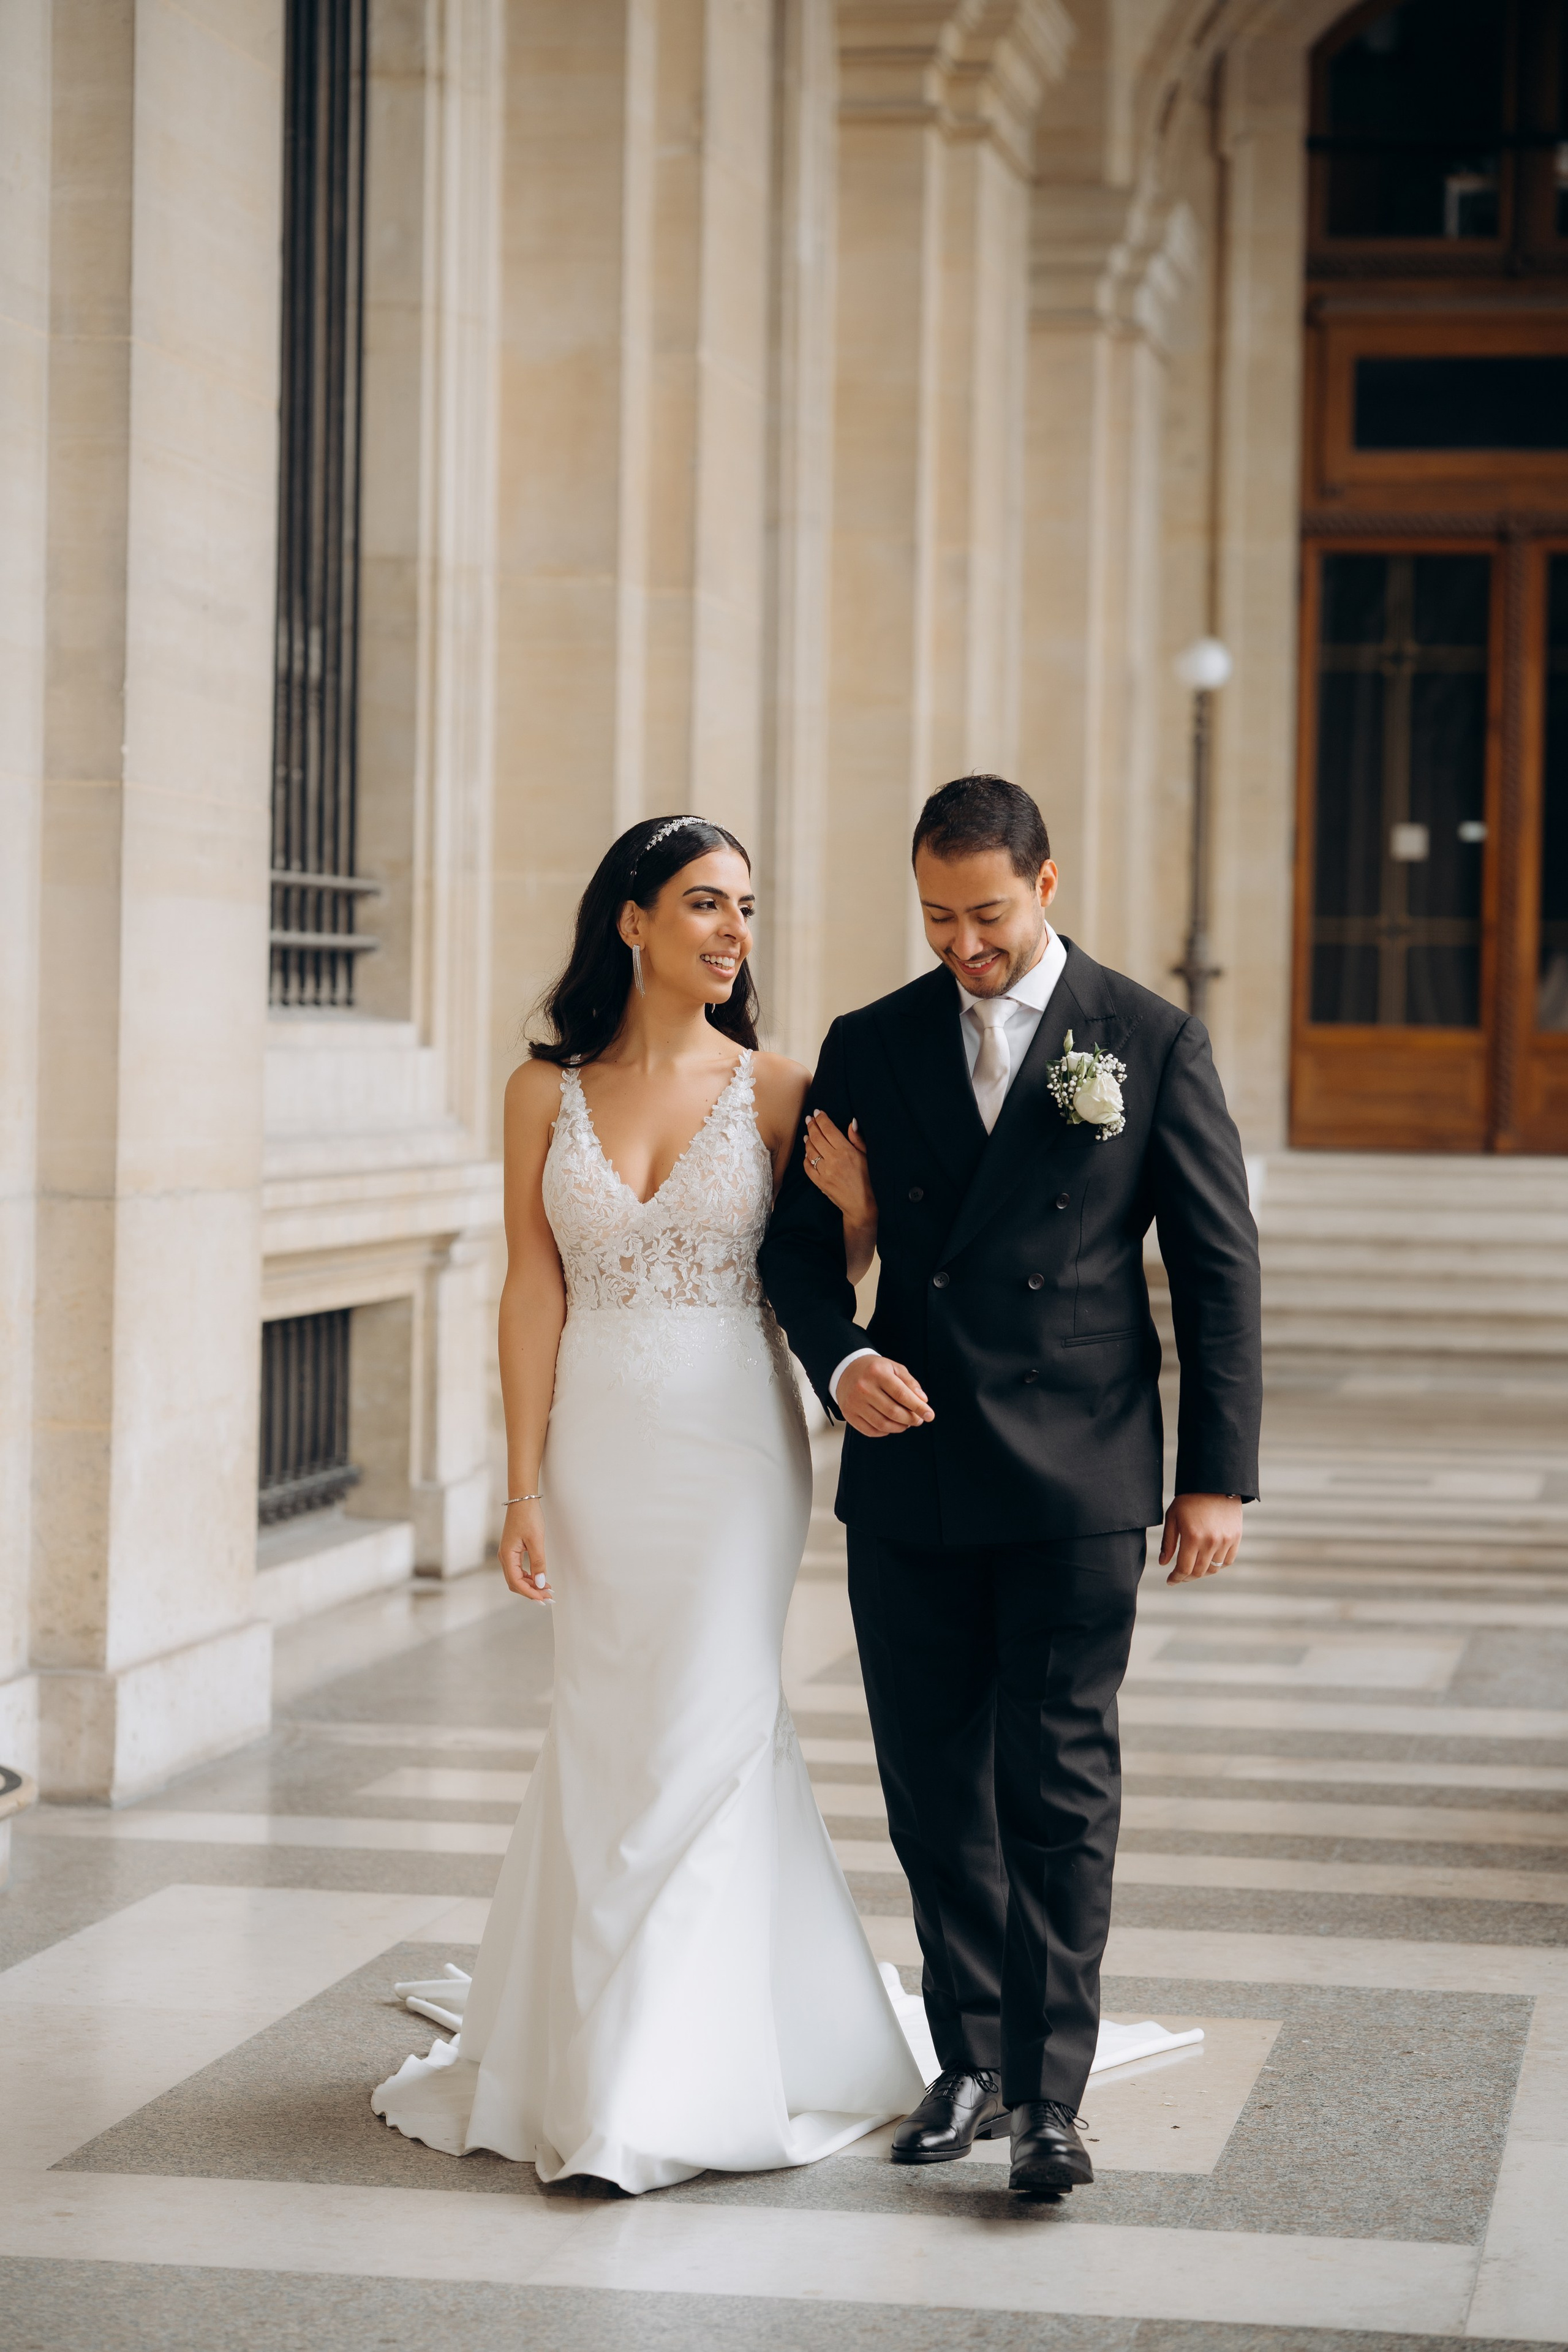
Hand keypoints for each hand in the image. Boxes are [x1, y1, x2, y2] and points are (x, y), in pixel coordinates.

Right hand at [499, 1498, 552, 1602]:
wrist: (523, 1500)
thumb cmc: (528, 1517)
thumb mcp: (536, 1540)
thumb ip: (538, 1563)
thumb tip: (541, 1583)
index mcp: (507, 1556)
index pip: (516, 1582)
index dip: (530, 1593)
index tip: (543, 1599)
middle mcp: (505, 1557)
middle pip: (515, 1583)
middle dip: (531, 1592)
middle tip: (548, 1597)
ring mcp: (508, 1555)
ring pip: (517, 1578)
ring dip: (531, 1586)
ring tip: (547, 1590)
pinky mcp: (513, 1551)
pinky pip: (519, 1570)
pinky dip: (529, 1577)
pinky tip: (540, 1579)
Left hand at [803, 1110, 876, 1237]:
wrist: (862, 1205)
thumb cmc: (869, 1180)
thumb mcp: (867, 1157)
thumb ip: (857, 1139)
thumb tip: (851, 1122)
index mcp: (845, 1151)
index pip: (828, 1129)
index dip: (821, 1119)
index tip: (818, 1112)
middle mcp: (832, 1160)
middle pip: (816, 1137)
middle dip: (812, 1125)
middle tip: (810, 1119)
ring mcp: (824, 1172)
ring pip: (810, 1150)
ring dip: (808, 1139)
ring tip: (808, 1133)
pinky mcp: (819, 1182)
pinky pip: (807, 1166)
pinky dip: (806, 1157)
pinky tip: (808, 1153)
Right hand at [837, 1354, 934, 1438]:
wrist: (846, 1370)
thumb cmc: (874, 1370)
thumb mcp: (894, 1368)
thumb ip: (910, 1382)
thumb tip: (922, 1400)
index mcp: (877, 1373)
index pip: (902, 1394)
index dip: (918, 1407)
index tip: (930, 1415)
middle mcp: (863, 1388)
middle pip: (893, 1412)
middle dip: (911, 1419)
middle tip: (918, 1420)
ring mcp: (854, 1402)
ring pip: (883, 1424)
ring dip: (900, 1427)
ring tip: (906, 1423)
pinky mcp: (849, 1414)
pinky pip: (870, 1431)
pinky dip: (885, 1432)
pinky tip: (891, 1425)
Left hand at [1159, 1493, 1241, 1584]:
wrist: (1215, 1483)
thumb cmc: (1190, 1499)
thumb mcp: (1173, 1517)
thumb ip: (1168, 1542)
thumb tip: (1163, 1563)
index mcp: (1192, 1537)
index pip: (1184, 1568)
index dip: (1176, 1578)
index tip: (1170, 1581)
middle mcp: (1210, 1541)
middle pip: (1199, 1572)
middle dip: (1186, 1578)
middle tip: (1180, 1577)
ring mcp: (1225, 1541)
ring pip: (1214, 1569)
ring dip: (1202, 1573)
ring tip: (1193, 1569)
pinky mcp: (1236, 1538)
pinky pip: (1228, 1561)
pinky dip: (1218, 1565)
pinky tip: (1209, 1562)